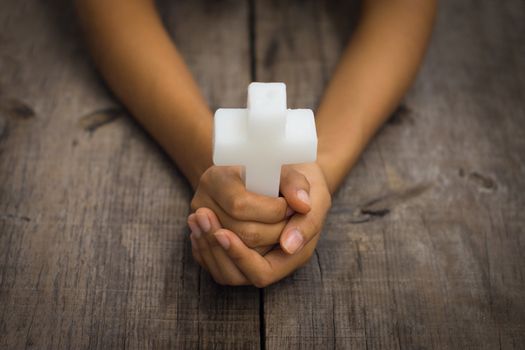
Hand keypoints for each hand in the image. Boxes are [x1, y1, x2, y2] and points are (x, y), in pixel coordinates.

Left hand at [188, 162, 331, 285]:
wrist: (285, 175)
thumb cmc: (295, 181)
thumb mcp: (306, 179)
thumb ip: (302, 190)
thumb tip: (300, 206)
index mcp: (297, 252)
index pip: (262, 272)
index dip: (240, 255)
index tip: (222, 233)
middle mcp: (274, 260)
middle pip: (237, 265)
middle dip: (219, 241)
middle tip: (202, 213)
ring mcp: (253, 259)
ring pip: (223, 270)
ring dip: (206, 244)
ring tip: (196, 217)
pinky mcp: (234, 254)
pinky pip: (213, 265)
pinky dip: (201, 248)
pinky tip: (195, 225)